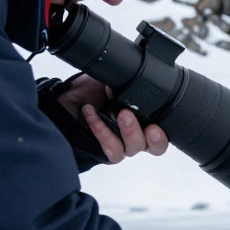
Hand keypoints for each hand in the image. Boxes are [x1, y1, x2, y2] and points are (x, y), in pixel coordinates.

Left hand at [55, 74, 169, 162]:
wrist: (67, 97)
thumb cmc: (93, 90)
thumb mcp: (114, 80)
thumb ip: (129, 83)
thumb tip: (138, 77)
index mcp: (145, 123)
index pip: (162, 138)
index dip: (162, 137)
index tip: (154, 126)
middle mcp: (135, 137)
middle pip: (151, 147)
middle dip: (142, 132)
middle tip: (127, 115)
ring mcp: (119, 145)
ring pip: (130, 150)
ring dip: (124, 132)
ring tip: (114, 113)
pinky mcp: (102, 151)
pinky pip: (109, 150)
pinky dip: (101, 131)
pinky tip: (91, 113)